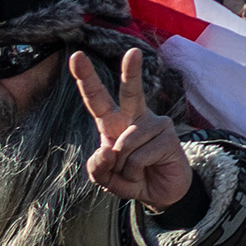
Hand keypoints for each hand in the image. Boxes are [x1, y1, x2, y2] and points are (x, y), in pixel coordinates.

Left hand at [70, 48, 193, 211]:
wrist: (161, 193)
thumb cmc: (132, 177)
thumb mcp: (106, 178)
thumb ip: (97, 167)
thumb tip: (107, 150)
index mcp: (114, 123)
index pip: (97, 99)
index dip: (86, 78)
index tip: (76, 56)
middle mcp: (135, 118)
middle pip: (130, 92)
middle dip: (131, 71)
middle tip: (133, 52)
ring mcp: (155, 124)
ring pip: (123, 145)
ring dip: (122, 169)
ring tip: (133, 173)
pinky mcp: (168, 136)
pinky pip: (137, 158)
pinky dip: (133, 174)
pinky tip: (145, 172)